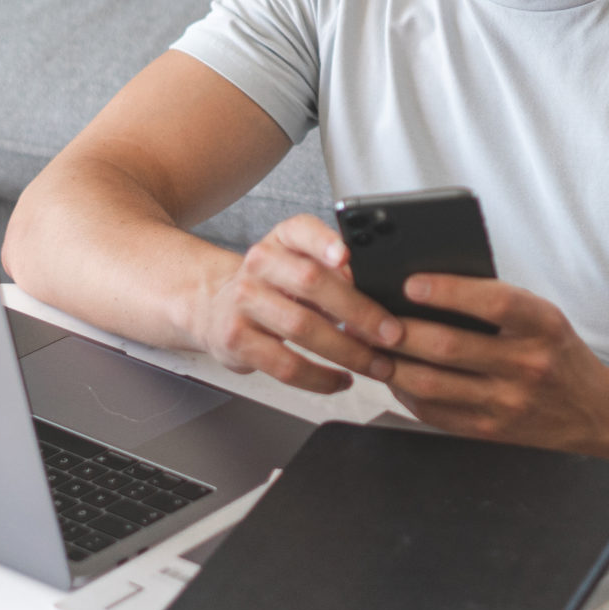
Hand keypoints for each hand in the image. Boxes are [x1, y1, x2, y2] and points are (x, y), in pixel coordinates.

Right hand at [193, 214, 403, 394]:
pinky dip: (320, 377)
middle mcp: (259, 264)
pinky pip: (286, 364)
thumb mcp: (299, 265)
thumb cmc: (274, 288)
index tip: (346, 256)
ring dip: (347, 350)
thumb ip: (335, 272)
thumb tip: (381, 292)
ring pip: (301, 327)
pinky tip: (342, 380)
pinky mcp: (237, 340)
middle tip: (392, 333)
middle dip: (358, 311)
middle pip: (310, 282)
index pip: (301, 230)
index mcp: (280, 240)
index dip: (323, 241)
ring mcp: (244, 302)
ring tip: (377, 365)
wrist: (216, 310)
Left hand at [379, 275, 608, 450]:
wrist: (594, 414)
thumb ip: (498, 305)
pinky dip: (406, 393)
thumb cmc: (560, 355)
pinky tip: (393, 375)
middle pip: (450, 347)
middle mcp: (527, 365)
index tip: (412, 283)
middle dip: (400, 330)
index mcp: (543, 326)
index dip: (448, 292)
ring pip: (433, 384)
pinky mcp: (490, 432)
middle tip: (370, 316)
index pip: (493, 302)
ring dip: (393, 363)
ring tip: (371, 346)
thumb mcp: (544, 320)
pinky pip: (435, 413)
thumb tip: (429, 289)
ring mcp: (507, 404)